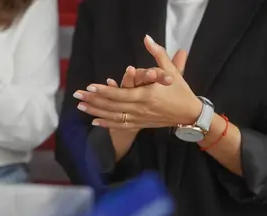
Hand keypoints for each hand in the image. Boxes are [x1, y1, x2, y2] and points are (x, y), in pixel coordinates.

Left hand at [73, 35, 201, 129]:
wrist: (189, 113)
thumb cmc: (180, 90)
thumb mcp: (171, 70)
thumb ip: (158, 54)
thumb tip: (147, 38)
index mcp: (147, 95)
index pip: (120, 94)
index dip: (104, 91)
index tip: (90, 87)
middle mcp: (140, 109)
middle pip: (112, 106)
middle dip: (93, 101)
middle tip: (77, 96)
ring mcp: (139, 119)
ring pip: (113, 116)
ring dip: (95, 112)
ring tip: (80, 107)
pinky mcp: (140, 125)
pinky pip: (120, 125)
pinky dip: (106, 124)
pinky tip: (94, 121)